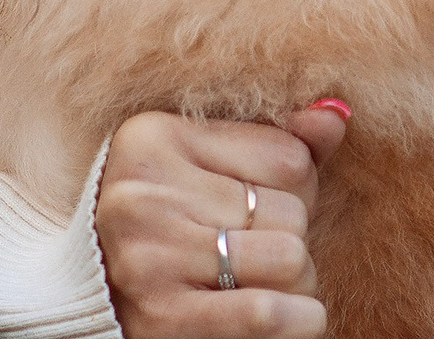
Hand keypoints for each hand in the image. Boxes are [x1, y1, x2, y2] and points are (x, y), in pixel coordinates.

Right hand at [95, 101, 349, 338]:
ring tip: (258, 281)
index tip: (257, 208)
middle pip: (293, 212)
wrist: (97, 303)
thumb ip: (282, 140)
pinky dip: (296, 320)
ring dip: (294, 282)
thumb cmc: (174, 225)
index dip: (296, 190)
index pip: (291, 157)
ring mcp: (148, 259)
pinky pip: (268, 312)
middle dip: (291, 238)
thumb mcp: (215, 168)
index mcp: (154, 139)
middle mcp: (143, 195)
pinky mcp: (160, 319)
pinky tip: (282, 317)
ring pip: (291, 259)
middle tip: (254, 252)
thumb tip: (336, 114)